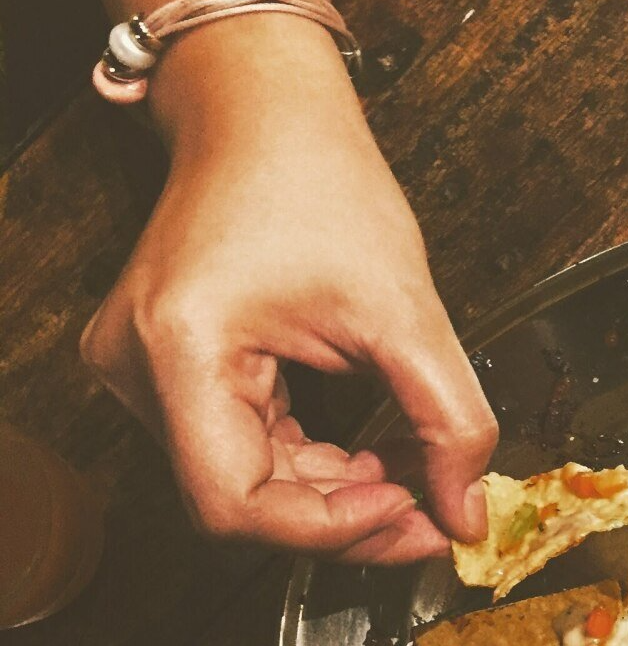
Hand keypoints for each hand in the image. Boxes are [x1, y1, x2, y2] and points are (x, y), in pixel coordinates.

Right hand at [82, 16, 494, 562]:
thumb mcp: (407, 310)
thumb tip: (467, 513)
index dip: (329, 530)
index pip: (235, 505)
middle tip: (430, 518)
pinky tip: (372, 459)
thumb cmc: (316, 180)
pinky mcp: (174, 376)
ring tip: (411, 479)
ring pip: (247, 487)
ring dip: (336, 499)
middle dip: (345, 521)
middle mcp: (142, 371)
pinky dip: (317, 469)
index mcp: (180, 349)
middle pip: (240, 505)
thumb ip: (449, 420)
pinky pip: (246, 453)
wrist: (264, 115)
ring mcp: (149, 375)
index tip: (412, 515)